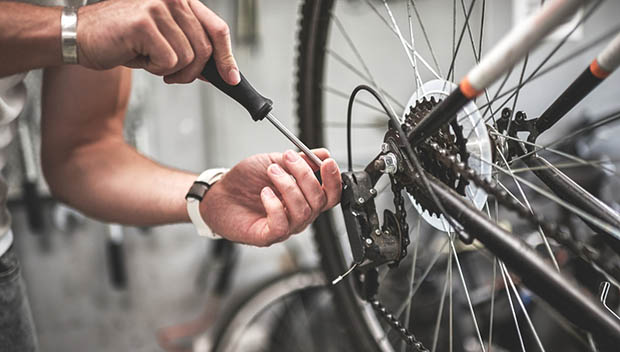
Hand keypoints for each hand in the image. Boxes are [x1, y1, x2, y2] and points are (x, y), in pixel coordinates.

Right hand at [77, 0, 238, 83]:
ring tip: (148, 59)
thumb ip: (192, 48)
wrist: (81, 36)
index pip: (217, 28)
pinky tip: (138, 56)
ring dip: (170, 70)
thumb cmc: (122, 39)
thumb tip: (220, 70)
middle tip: (172, 76)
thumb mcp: (165, 41)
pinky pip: (169, 62)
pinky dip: (155, 69)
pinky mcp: (144, 23)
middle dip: (192, 72)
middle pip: (205, 49)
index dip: (227, 57)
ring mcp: (158, 7)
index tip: (231, 78)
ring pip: (188, 58)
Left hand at [201, 149, 341, 246]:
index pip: (331, 194)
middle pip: (318, 201)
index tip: (326, 162)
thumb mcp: (274, 162)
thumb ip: (298, 159)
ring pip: (302, 211)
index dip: (333, 180)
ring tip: (271, 171)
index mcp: (304, 197)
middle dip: (305, 175)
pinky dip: (274, 205)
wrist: (219, 193)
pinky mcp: (269, 236)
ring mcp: (286, 226)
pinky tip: (264, 193)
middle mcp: (298, 214)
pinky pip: (282, 225)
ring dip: (288, 186)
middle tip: (288, 158)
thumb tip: (322, 154)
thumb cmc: (245, 181)